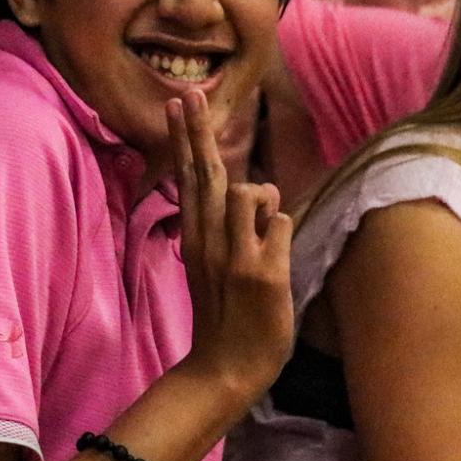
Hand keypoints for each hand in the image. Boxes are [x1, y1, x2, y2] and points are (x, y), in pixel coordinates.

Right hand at [170, 89, 292, 399]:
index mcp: (197, 237)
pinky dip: (283, 234)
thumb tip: (259, 192)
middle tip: (186, 92)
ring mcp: (233, 253)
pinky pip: (281, 222)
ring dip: (266, 205)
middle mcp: (208, 239)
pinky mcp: (259, 270)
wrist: (226, 369)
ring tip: (261, 246)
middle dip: (196, 130)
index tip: (177, 103)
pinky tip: (273, 266)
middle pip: (205, 172)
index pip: (191, 177)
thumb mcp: (222, 267)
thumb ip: (235, 227)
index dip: (186, 139)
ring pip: (252, 191)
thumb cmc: (231, 317)